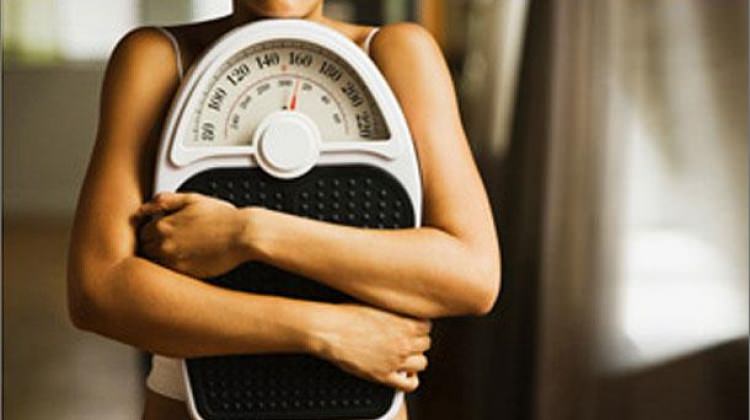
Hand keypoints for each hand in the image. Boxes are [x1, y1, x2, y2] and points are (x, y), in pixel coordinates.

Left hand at [137, 192, 253, 277]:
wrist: (243, 235)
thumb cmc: (223, 217)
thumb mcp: (193, 199)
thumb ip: (165, 200)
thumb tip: (145, 207)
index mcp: (163, 225)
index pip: (142, 232)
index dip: (151, 231)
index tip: (161, 231)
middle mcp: (164, 245)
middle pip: (145, 249)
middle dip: (154, 245)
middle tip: (172, 241)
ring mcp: (174, 261)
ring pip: (154, 263)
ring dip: (162, 258)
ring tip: (180, 251)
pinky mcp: (186, 274)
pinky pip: (169, 274)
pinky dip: (174, 268)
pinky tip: (188, 259)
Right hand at [309, 303, 431, 392]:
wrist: (331, 330)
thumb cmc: (348, 315)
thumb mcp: (377, 305)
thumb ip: (394, 312)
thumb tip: (400, 313)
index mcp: (404, 323)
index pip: (427, 327)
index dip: (419, 327)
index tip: (413, 328)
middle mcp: (403, 342)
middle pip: (426, 344)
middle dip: (417, 342)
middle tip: (407, 341)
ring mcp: (395, 360)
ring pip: (422, 363)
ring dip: (415, 360)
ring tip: (405, 357)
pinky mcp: (384, 375)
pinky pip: (409, 384)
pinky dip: (410, 380)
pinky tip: (404, 375)